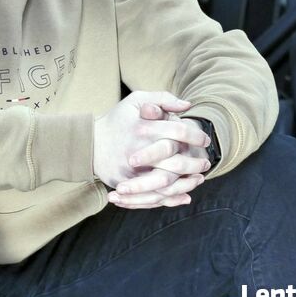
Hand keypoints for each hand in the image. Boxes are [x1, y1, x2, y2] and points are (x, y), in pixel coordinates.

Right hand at [93, 91, 208, 191]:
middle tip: (206, 162)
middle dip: (195, 162)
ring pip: (167, 183)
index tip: (204, 139)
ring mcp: (132, 170)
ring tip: (199, 178)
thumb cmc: (117, 119)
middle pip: (176, 162)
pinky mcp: (127, 184)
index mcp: (144, 127)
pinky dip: (172, 198)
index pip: (178, 131)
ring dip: (187, 183)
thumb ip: (162, 98)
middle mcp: (139, 150)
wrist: (90, 143)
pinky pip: (153, 196)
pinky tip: (185, 195)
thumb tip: (187, 105)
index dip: (195, 135)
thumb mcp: (136, 100)